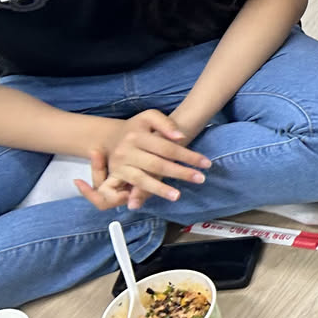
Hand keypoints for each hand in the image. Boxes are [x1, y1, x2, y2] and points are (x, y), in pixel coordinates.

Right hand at [78, 109, 210, 210]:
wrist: (111, 138)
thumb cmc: (137, 128)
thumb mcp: (149, 117)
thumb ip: (166, 124)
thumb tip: (180, 137)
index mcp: (137, 135)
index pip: (167, 148)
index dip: (187, 156)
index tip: (206, 163)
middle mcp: (126, 151)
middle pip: (157, 164)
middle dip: (180, 173)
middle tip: (201, 179)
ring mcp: (120, 165)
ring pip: (142, 179)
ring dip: (160, 189)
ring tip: (177, 196)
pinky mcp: (116, 176)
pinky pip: (130, 187)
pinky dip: (141, 194)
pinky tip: (152, 199)